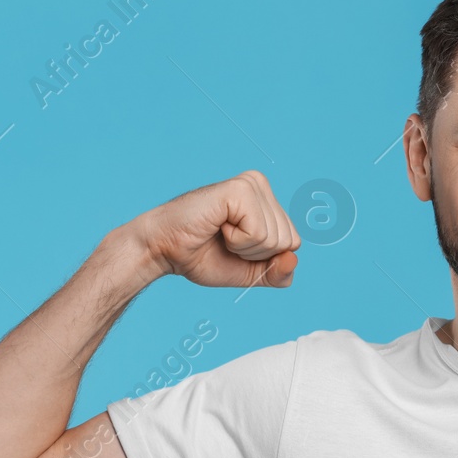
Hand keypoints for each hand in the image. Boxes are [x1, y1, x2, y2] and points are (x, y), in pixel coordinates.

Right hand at [122, 170, 300, 288]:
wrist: (163, 250)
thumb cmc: (202, 256)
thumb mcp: (250, 273)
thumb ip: (277, 273)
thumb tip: (293, 259)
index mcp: (266, 200)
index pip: (293, 244)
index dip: (264, 258)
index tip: (235, 247)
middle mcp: (261, 185)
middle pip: (288, 242)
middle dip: (256, 254)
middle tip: (225, 240)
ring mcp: (251, 184)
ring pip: (276, 239)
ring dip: (244, 248)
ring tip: (220, 232)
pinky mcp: (240, 189)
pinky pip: (259, 234)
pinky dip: (238, 242)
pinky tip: (218, 226)